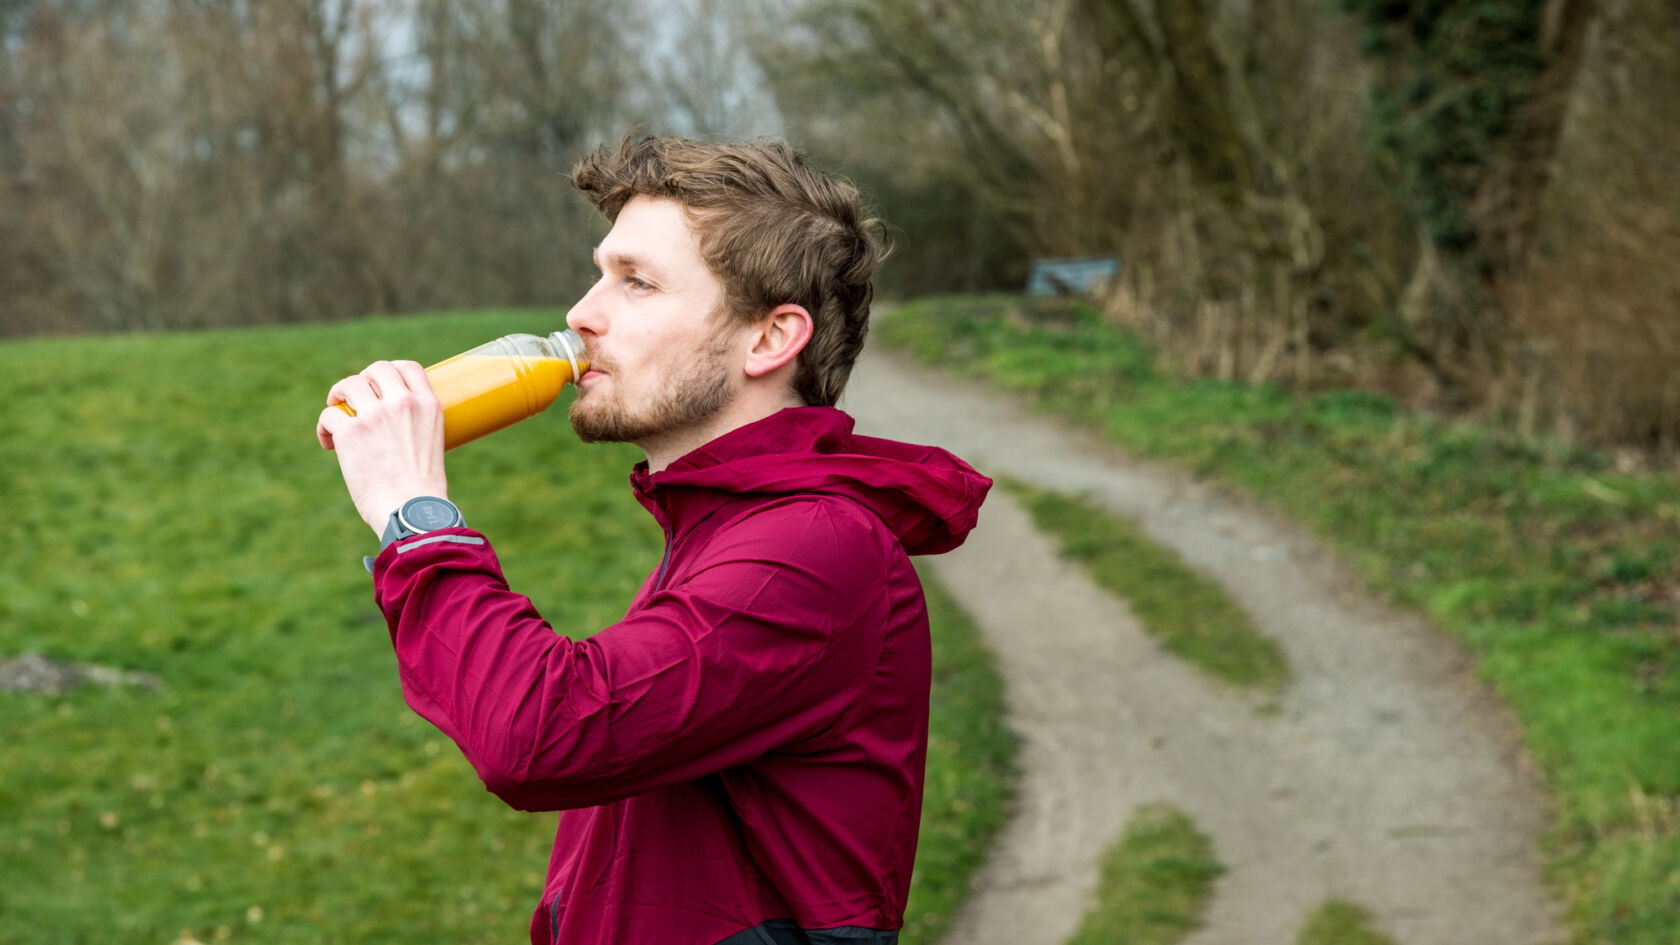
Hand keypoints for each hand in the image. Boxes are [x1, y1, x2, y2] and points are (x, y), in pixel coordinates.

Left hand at [316, 360, 448, 534]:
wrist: (411, 512)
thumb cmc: (423, 492)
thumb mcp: (433, 448)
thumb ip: (416, 433)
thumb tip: (394, 438)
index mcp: (428, 406)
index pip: (409, 368)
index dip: (392, 370)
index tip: (383, 384)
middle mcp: (402, 403)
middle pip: (378, 369)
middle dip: (364, 379)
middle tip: (355, 397)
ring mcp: (374, 415)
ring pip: (349, 384)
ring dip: (339, 393)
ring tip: (336, 409)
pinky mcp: (349, 433)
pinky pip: (329, 415)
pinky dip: (325, 427)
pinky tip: (328, 442)